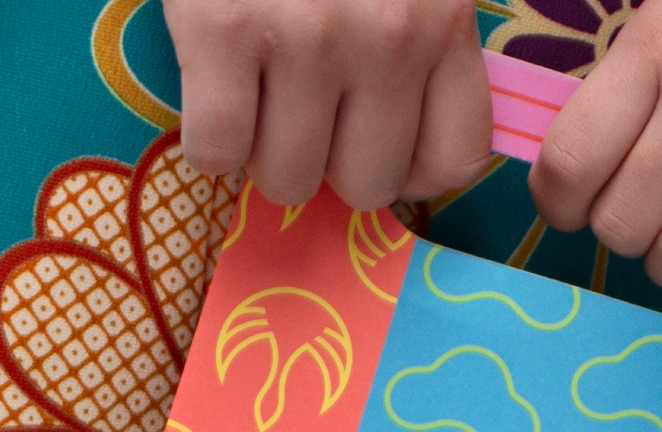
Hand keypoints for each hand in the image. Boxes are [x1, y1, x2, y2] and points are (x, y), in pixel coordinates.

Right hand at [165, 0, 492, 209]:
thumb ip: (421, 29)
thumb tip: (394, 139)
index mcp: (442, 12)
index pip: (455, 159)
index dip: (407, 164)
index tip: (371, 137)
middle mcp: (389, 34)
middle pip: (368, 184)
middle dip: (328, 159)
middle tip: (298, 107)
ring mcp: (309, 37)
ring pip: (287, 179)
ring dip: (262, 149)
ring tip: (253, 88)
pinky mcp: (226, 30)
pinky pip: (216, 152)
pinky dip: (206, 138)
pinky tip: (211, 86)